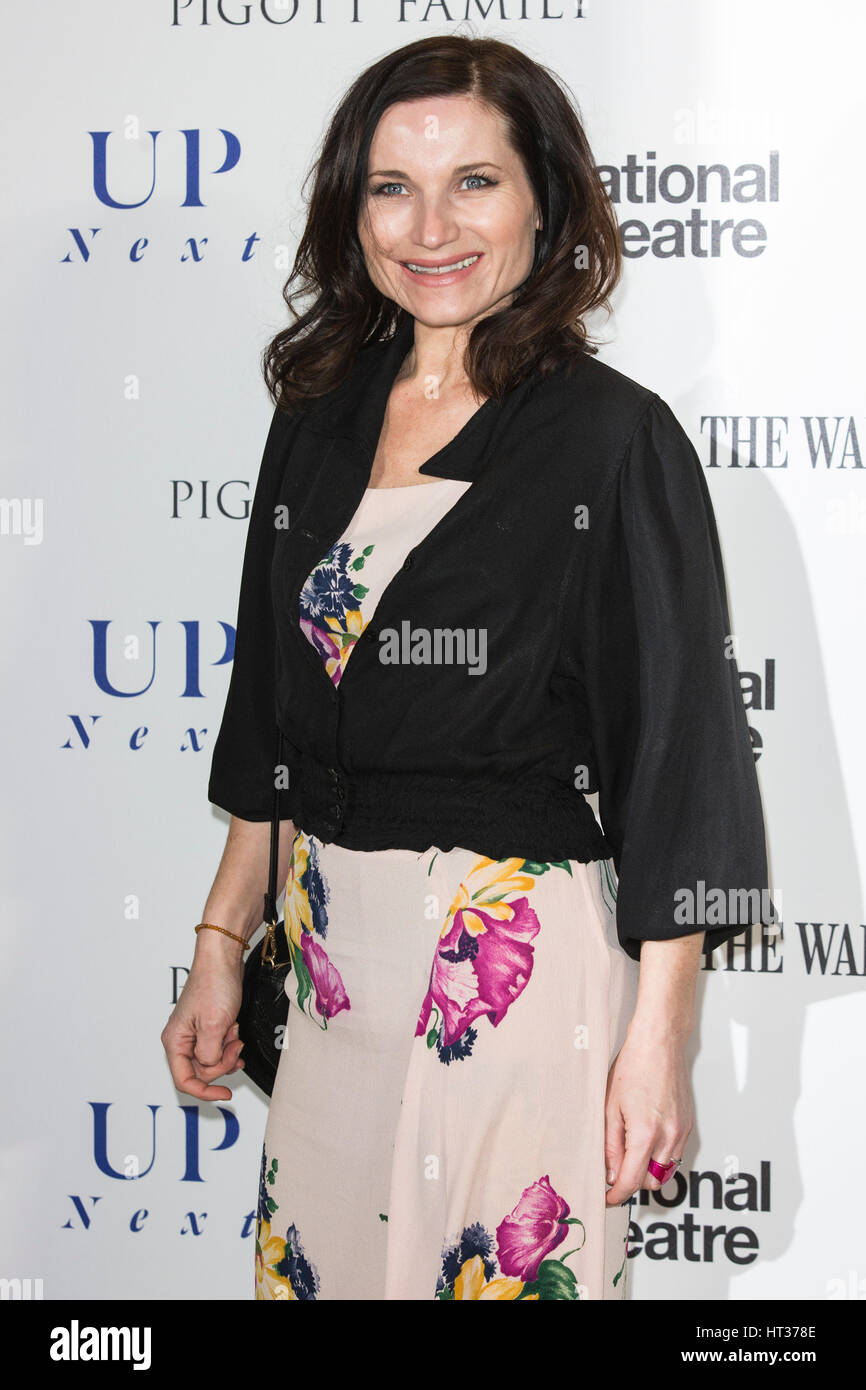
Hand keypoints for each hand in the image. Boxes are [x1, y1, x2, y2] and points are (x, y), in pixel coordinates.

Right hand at [161, 934, 245, 1100]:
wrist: (223, 959)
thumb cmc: (215, 985)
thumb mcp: (214, 1026)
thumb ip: (210, 1056)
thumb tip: (210, 1068)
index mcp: (175, 1041)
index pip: (185, 1081)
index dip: (205, 1091)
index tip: (226, 1095)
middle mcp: (181, 1040)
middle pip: (200, 1072)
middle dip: (222, 1064)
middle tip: (236, 1046)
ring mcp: (194, 1033)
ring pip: (211, 1061)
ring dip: (227, 1053)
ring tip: (235, 1034)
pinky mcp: (207, 1027)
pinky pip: (217, 1048)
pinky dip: (229, 1045)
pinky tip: (235, 1032)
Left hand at [603, 1021, 693, 1207]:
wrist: (659, 1043)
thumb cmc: (633, 1068)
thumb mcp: (610, 1107)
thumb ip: (610, 1145)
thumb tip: (609, 1173)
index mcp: (645, 1134)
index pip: (632, 1182)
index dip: (616, 1195)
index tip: (606, 1198)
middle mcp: (669, 1136)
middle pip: (651, 1183)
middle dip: (632, 1181)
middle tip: (614, 1169)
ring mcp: (682, 1131)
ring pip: (666, 1171)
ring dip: (648, 1170)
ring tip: (629, 1150)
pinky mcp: (689, 1125)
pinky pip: (675, 1154)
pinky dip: (660, 1156)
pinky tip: (646, 1138)